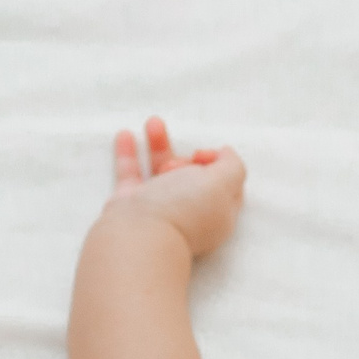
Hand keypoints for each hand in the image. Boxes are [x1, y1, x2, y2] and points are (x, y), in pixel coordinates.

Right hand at [103, 117, 245, 256]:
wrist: (139, 236)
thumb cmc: (183, 209)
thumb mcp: (223, 184)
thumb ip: (233, 166)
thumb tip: (226, 154)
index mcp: (216, 213)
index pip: (227, 184)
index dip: (219, 163)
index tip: (202, 157)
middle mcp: (189, 212)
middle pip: (193, 176)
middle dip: (187, 159)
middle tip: (178, 164)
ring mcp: (158, 209)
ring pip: (161, 170)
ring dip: (159, 144)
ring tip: (153, 122)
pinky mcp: (131, 205)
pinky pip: (131, 174)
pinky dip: (128, 154)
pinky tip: (125, 134)